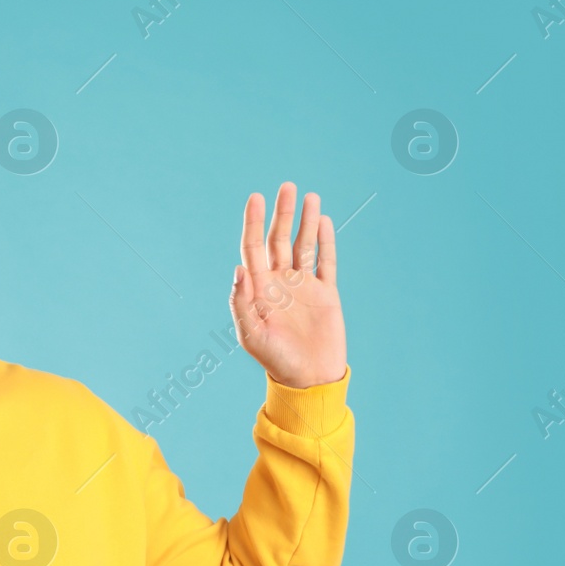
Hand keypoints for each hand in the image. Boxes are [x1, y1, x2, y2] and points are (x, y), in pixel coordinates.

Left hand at [231, 181, 346, 388]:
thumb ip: (241, 301)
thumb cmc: (275, 359)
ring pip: (303, 245)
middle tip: (287, 186)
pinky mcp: (326, 294)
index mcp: (259, 288)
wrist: (309, 378)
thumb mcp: (251, 334)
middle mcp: (280, 282)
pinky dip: (325, 242)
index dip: (253, 222)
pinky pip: (325, 262)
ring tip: (309, 196)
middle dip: (282, 213)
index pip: (253, 247)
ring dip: (305, 221)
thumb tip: (238, 268)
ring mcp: (303, 286)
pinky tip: (323, 222)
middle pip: (279, 239)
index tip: (256, 198)